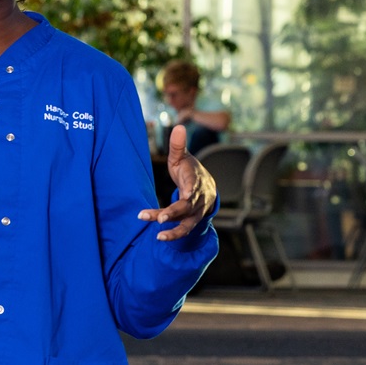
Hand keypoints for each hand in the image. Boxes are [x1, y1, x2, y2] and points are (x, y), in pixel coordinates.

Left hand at [138, 124, 215, 240]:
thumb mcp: (182, 157)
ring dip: (174, 232)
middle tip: (158, 219)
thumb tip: (179, 126)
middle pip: (187, 209)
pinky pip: (185, 228)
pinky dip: (174, 234)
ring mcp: (197, 212)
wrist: (207, 185)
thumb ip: (178, 145)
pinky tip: (160, 237)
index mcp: (196, 182)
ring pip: (187, 223)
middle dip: (172, 214)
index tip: (167, 206)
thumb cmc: (189, 170)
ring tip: (158, 238)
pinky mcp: (192, 220)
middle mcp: (198, 199)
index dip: (183, 199)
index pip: (190, 191)